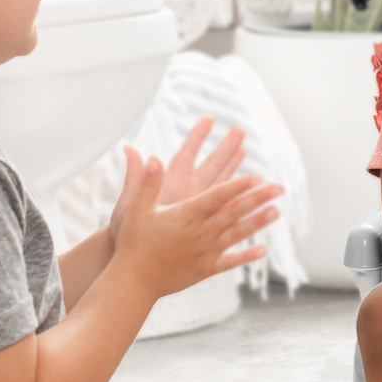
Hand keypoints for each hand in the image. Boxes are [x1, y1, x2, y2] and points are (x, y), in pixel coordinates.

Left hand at [109, 118, 248, 246]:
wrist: (135, 263)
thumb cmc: (128, 234)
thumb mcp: (131, 205)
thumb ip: (136, 178)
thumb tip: (130, 149)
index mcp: (170, 186)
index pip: (186, 155)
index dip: (197, 137)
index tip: (208, 118)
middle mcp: (186, 194)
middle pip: (210, 166)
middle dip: (225, 147)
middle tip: (240, 130)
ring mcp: (197, 210)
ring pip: (222, 188)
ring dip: (234, 172)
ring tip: (246, 153)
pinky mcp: (204, 228)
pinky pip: (225, 215)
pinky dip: (238, 209)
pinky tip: (252, 207)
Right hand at [111, 145, 281, 298]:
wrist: (132, 281)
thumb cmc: (132, 243)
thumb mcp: (135, 209)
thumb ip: (147, 182)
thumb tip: (152, 157)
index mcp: (186, 216)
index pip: (217, 197)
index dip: (237, 186)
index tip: (256, 177)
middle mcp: (200, 233)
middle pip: (234, 212)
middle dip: (258, 199)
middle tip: (279, 188)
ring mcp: (205, 252)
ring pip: (236, 234)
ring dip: (258, 222)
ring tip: (277, 212)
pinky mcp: (204, 270)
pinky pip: (229, 262)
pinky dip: (246, 256)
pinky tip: (262, 251)